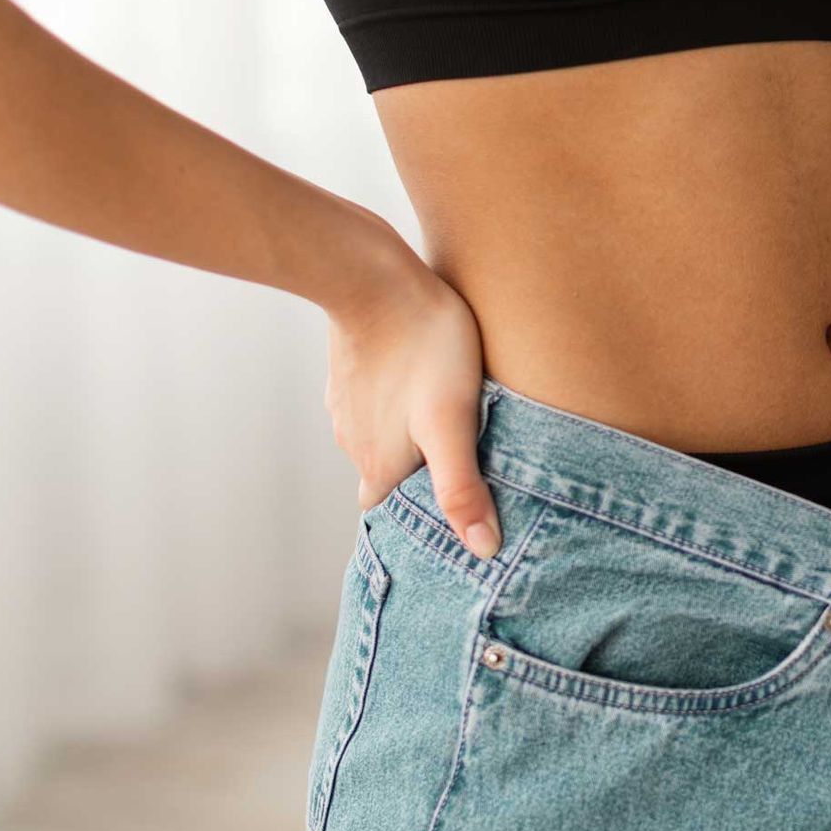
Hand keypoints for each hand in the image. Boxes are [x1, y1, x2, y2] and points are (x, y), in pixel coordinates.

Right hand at [324, 241, 501, 558]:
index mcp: (378, 468)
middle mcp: (354, 445)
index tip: (447, 523)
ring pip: (382, 442)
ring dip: (411, 444)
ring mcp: (347, 408)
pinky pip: (377, 406)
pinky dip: (399, 409)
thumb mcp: (453, 425)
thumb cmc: (424, 350)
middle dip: (420, 485)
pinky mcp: (351, 375)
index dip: (417, 524)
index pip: (391, 515)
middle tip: (462, 477)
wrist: (375, 279)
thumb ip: (462, 489)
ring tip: (452, 432)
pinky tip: (426, 391)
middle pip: (388, 480)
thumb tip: (483, 550)